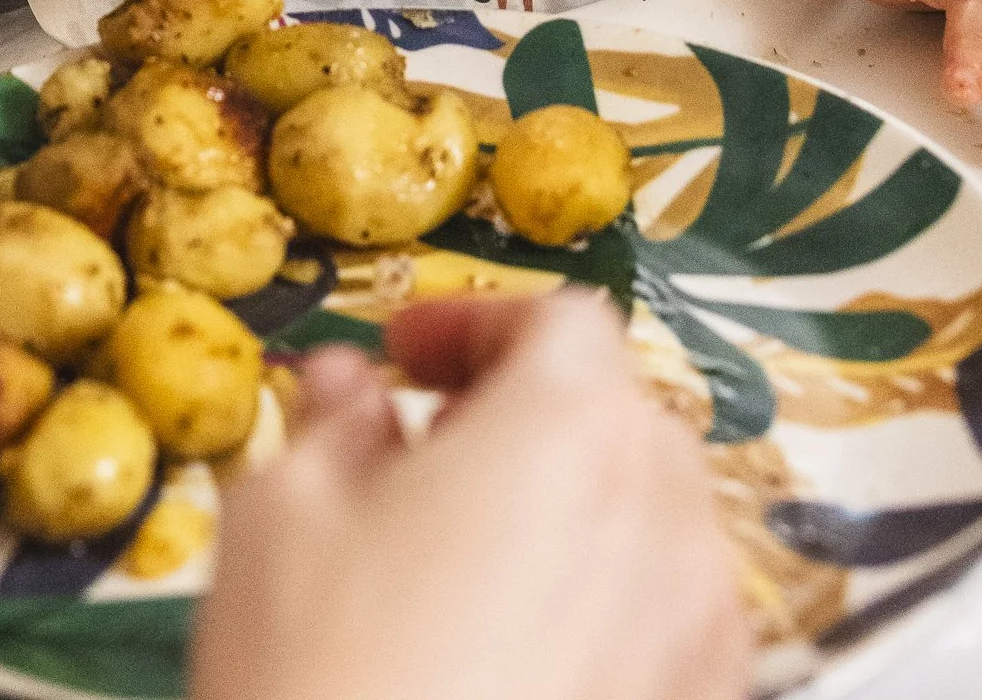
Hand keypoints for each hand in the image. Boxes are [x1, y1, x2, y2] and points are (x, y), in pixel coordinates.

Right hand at [193, 292, 748, 699]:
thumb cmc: (328, 689)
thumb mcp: (282, 515)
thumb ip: (330, 419)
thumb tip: (346, 388)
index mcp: (570, 429)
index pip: (559, 319)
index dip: (474, 324)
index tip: (407, 358)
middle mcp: (664, 519)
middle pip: (616, 415)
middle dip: (525, 415)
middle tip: (430, 452)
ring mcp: (699, 634)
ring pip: (650, 527)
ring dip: (572, 518)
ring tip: (465, 568)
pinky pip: (665, 631)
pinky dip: (605, 615)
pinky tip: (511, 661)